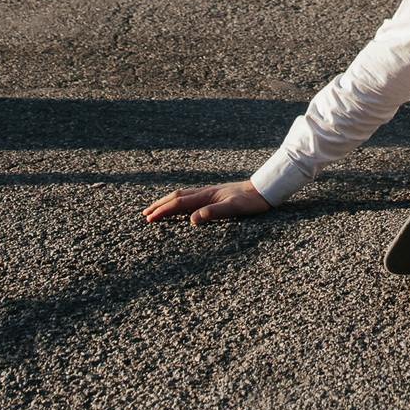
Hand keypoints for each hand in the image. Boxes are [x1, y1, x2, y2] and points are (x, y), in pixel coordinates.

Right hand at [143, 180, 271, 224]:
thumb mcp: (233, 208)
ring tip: (157, 208)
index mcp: (206, 195)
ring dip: (168, 202)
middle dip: (160, 205)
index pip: (178, 203)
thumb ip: (213, 212)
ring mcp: (210, 192)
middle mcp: (205, 192)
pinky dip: (180, 201)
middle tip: (145, 214)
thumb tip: (192, 220)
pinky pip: (191, 197)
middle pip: (176, 197)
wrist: (264, 190)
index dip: (163, 211)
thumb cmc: (250, 201)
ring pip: (183, 195)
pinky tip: (182, 205)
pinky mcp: (215, 194)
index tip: (149, 219)